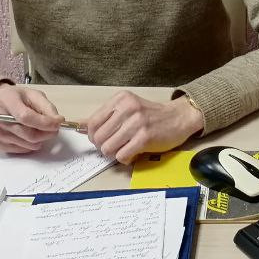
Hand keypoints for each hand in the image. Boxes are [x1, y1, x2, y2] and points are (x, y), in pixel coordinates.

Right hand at [0, 82, 62, 153]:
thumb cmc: (15, 98)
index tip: (57, 123)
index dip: (44, 123)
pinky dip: (30, 144)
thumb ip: (46, 106)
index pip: (26, 117)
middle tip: (53, 128)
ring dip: (40, 139)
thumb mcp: (33, 94)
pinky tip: (27, 134)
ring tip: (38, 129)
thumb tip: (57, 121)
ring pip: (28, 145)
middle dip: (47, 133)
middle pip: (29, 135)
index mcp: (7, 102)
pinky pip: (22, 150)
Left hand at [83, 91, 203, 164]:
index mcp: (120, 99)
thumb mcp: (127, 109)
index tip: (99, 140)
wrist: (179, 117)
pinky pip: (122, 155)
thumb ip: (105, 117)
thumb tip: (79, 126)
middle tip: (113, 147)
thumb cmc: (151, 115)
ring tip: (123, 150)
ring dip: (113, 154)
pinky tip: (132, 154)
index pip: (92, 122)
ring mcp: (137, 123)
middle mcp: (127, 108)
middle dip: (102, 147)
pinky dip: (124, 159)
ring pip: (108, 148)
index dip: (92, 136)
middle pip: (98, 137)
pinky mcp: (145, 137)